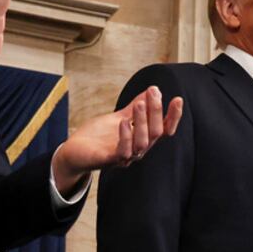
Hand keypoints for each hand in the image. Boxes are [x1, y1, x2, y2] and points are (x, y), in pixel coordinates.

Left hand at [51, 86, 184, 192]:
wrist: (74, 152)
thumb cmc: (98, 137)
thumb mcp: (118, 117)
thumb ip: (134, 108)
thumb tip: (150, 91)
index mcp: (142, 139)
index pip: (164, 129)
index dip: (173, 116)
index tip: (177, 99)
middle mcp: (138, 150)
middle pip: (156, 133)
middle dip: (156, 112)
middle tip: (153, 92)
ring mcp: (125, 157)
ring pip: (142, 142)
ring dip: (142, 122)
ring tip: (139, 104)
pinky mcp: (109, 161)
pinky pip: (123, 152)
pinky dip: (125, 136)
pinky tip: (123, 121)